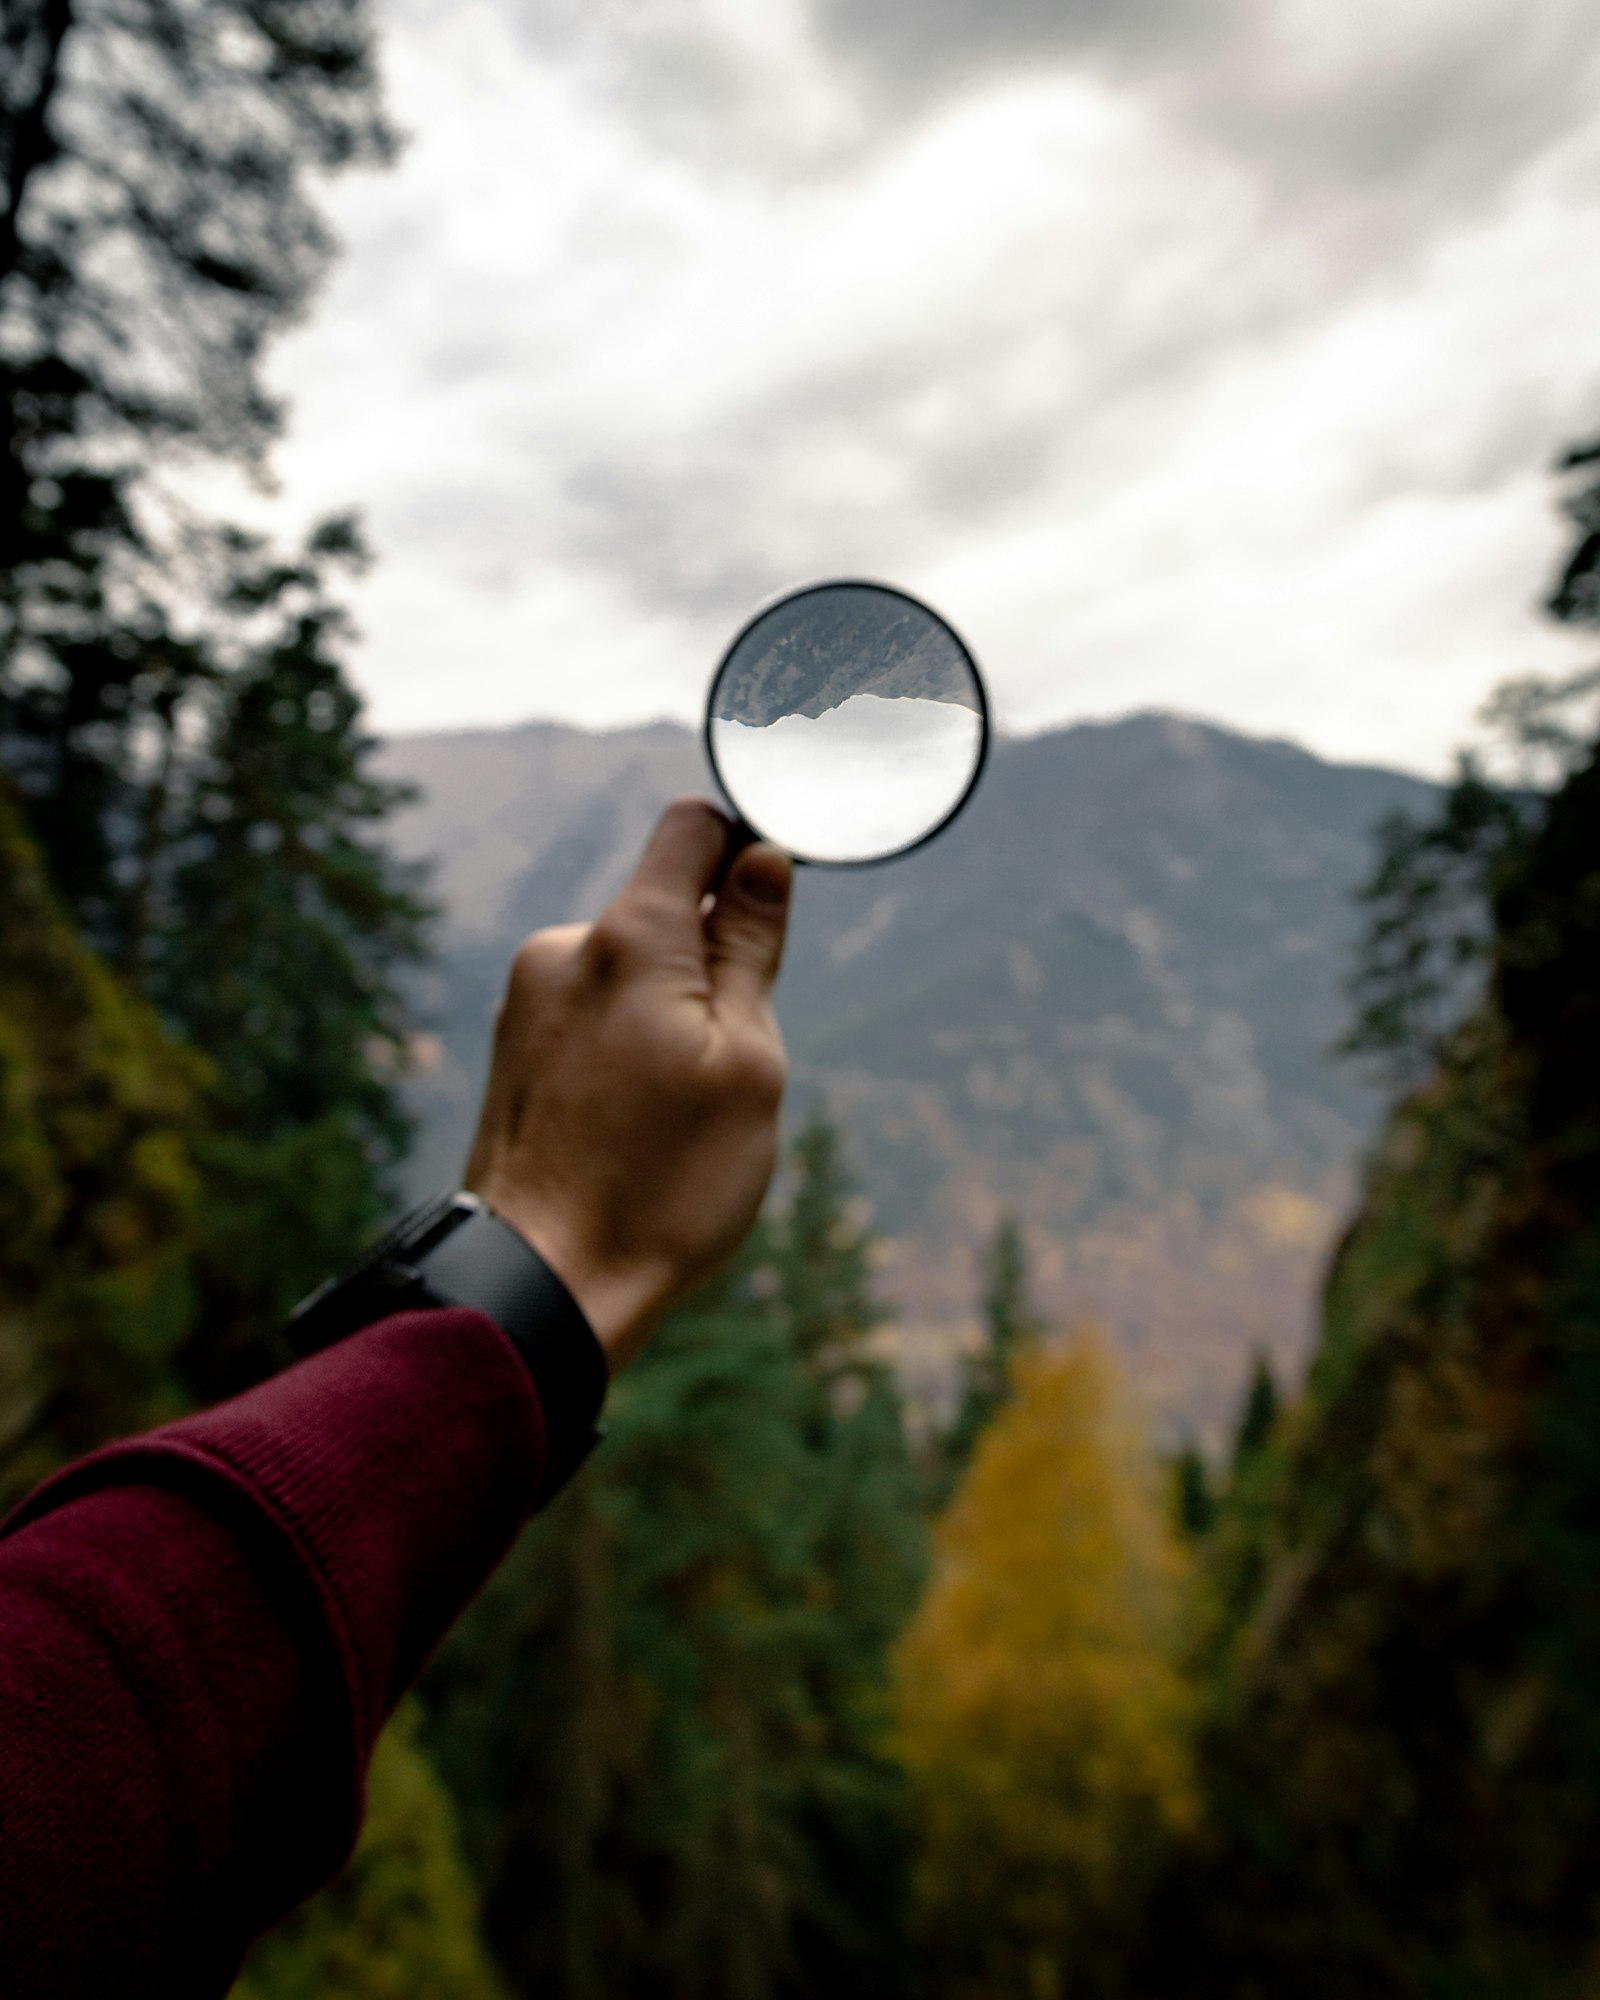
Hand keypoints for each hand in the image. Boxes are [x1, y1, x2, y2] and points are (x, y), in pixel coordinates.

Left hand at [465, 797, 792, 1370]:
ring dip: (669, 1013)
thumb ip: (751, 949)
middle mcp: (562, 951)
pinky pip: (592, 1014)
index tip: (773, 910)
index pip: (692, 826)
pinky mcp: (512, 1047)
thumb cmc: (662, 1184)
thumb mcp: (746, 1063)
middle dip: (711, 961)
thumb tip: (761, 860)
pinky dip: (628, 1047)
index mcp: (629, 939)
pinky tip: (631, 1127)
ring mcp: (527, 1000)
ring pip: (630, 970)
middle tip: (726, 1062)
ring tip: (672, 1112)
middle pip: (663, 908)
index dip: (745, 846)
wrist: (540, 1285)